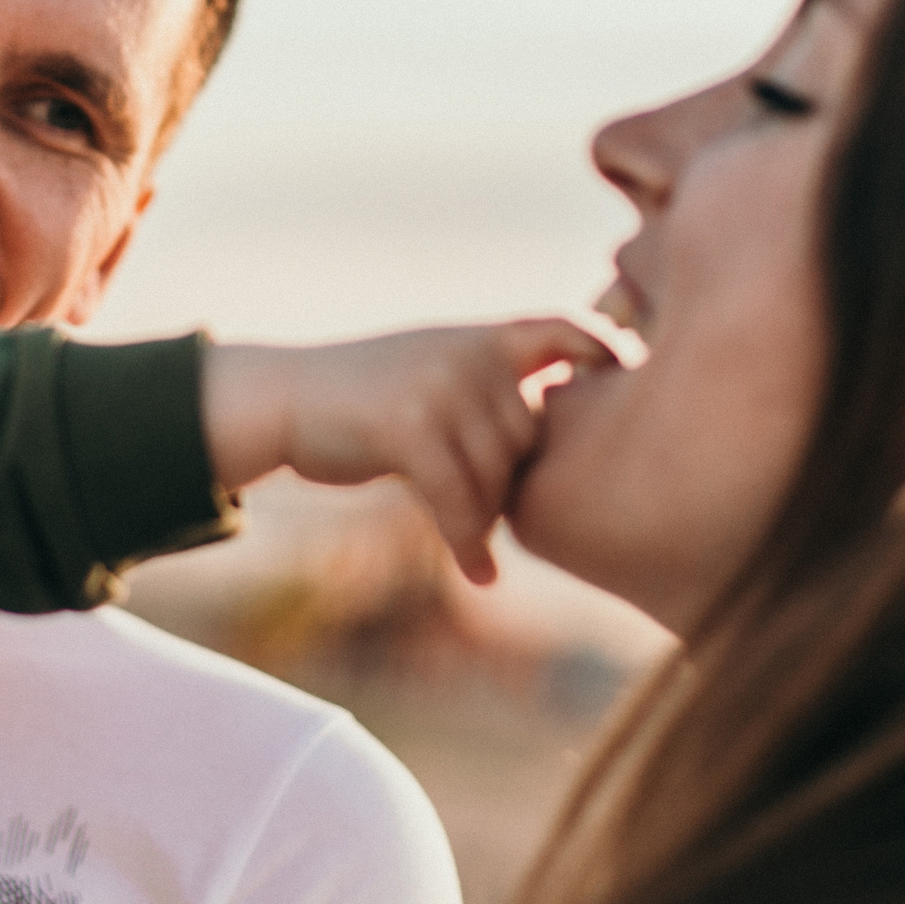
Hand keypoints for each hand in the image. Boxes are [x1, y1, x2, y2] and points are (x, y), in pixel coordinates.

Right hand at [201, 319, 614, 582]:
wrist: (282, 398)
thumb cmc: (358, 398)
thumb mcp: (429, 370)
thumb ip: (487, 387)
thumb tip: (547, 424)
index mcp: (479, 338)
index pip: (561, 329)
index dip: (601, 347)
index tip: (622, 374)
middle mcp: (468, 355)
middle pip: (528, 438)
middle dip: (508, 484)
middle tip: (482, 515)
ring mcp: (441, 388)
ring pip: (498, 476)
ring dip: (485, 518)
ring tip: (470, 542)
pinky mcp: (412, 429)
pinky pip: (461, 502)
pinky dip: (469, 544)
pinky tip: (479, 575)